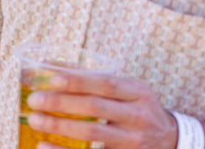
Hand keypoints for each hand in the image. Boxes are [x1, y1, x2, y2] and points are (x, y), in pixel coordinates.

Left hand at [25, 69, 177, 148]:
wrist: (169, 140)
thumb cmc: (136, 108)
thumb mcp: (127, 89)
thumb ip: (92, 77)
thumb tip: (47, 64)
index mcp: (138, 92)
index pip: (106, 83)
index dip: (78, 81)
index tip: (52, 79)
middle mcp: (139, 116)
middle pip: (96, 107)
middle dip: (62, 103)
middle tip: (35, 100)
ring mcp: (133, 141)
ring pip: (93, 133)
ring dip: (60, 126)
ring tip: (35, 120)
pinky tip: (44, 146)